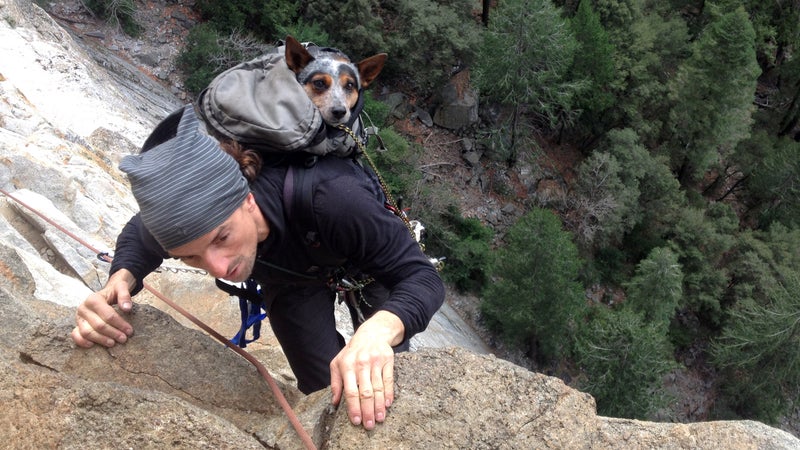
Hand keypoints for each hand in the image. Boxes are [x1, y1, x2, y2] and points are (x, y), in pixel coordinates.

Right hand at [71, 269, 135, 347]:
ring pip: (87, 332)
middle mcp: (83, 308)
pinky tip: (92, 345)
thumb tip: (127, 308)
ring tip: (113, 343)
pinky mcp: (76, 325)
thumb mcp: (121, 288)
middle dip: (113, 333)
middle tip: (123, 339)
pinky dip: (82, 342)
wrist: (105, 294)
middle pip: (98, 325)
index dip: (119, 324)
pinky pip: (76, 335)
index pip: (108, 314)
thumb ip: (124, 295)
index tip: (129, 331)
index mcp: (93, 299)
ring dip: (101, 339)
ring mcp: (78, 318)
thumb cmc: (113, 292)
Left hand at [329, 310, 403, 429]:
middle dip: (367, 411)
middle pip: (365, 392)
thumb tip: (334, 402)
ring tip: (379, 418)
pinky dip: (389, 394)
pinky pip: (389, 380)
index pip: (350, 391)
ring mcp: (376, 362)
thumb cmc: (352, 351)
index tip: (356, 421)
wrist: (372, 333)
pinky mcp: (388, 361)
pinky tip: (388, 404)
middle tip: (369, 425)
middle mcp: (362, 363)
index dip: (353, 407)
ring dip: (379, 406)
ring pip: (378, 388)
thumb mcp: (337, 362)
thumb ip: (335, 382)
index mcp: (347, 365)